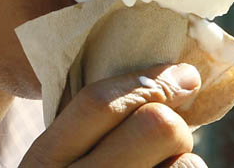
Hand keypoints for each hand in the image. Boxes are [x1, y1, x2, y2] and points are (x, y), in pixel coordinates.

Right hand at [19, 63, 206, 167]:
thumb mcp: (55, 165)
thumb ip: (88, 129)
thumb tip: (175, 81)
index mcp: (44, 164)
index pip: (96, 103)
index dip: (146, 79)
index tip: (179, 74)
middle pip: (155, 126)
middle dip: (171, 120)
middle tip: (166, 133)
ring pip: (189, 164)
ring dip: (185, 162)